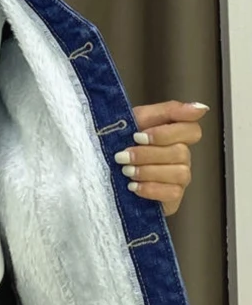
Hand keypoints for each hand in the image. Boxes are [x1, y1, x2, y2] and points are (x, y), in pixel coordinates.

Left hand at [114, 101, 209, 216]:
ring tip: (126, 171)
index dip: (166, 134)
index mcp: (175, 134)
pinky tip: (133, 186)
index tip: (138, 136)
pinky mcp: (172, 197)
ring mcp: (179, 177)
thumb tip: (201, 108)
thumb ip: (169, 111)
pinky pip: (173, 193)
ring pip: (180, 173)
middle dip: (147, 154)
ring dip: (148, 171)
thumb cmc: (121, 141)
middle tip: (123, 155)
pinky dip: (151, 189)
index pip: (192, 130)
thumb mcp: (137, 118)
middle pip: (181, 153)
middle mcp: (182, 156)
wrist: (102, 169)